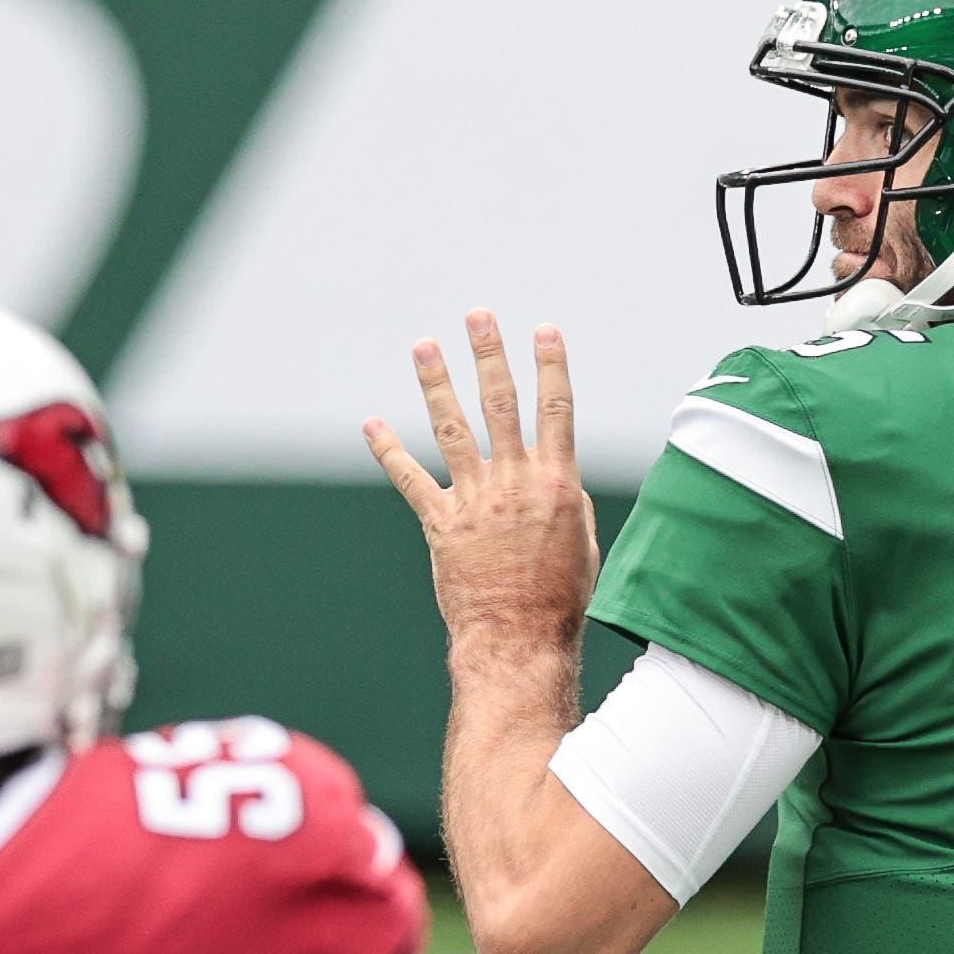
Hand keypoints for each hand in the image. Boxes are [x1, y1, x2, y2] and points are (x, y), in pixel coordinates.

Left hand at [363, 312, 599, 657]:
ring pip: (452, 429)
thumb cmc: (559, 597)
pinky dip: (388, 451)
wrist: (519, 638)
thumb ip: (567, 499)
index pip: (555, 409)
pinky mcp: (441, 524)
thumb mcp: (582, 541)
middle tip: (477, 315)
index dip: (551, 365)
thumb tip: (556, 476)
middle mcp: (514, 482)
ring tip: (423, 345)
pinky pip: (410, 480)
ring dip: (437, 383)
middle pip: (500, 404)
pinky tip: (371, 424)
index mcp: (557, 483)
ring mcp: (475, 500)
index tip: (544, 328)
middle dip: (489, 355)